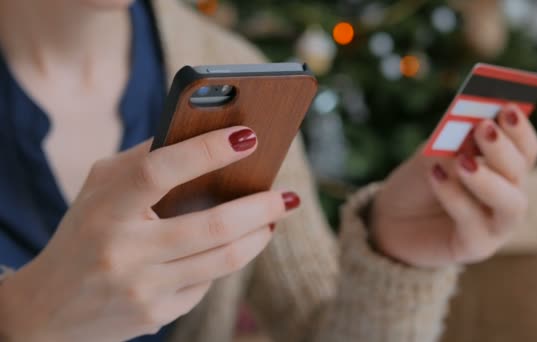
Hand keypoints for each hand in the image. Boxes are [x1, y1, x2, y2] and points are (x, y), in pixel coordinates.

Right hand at [0, 127, 299, 341]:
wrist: (47, 310)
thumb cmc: (84, 233)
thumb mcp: (98, 189)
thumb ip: (142, 160)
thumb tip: (203, 135)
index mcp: (106, 209)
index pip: (158, 170)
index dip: (206, 151)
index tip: (248, 137)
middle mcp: (123, 251)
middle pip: (212, 226)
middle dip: (261, 206)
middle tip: (287, 194)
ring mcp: (141, 288)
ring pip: (223, 260)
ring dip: (260, 235)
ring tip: (275, 215)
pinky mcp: (156, 315)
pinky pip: (208, 283)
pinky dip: (229, 259)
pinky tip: (238, 244)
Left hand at [371, 105, 536, 267]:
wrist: (391, 219)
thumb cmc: (418, 182)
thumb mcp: (431, 153)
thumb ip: (451, 139)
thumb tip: (468, 122)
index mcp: (503, 167)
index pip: (525, 148)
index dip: (520, 128)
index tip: (507, 106)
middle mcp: (508, 194)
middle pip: (521, 170)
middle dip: (503, 148)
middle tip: (484, 127)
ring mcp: (496, 223)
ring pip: (511, 202)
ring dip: (487, 178)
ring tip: (463, 161)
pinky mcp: (477, 246)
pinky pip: (473, 221)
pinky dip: (454, 196)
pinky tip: (435, 176)